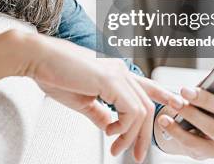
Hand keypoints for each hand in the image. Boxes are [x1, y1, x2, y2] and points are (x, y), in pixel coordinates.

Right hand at [24, 33, 183, 162]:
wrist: (36, 59)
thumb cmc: (52, 74)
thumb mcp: (81, 100)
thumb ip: (98, 113)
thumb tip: (109, 127)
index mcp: (114, 71)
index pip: (146, 85)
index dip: (163, 95)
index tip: (176, 105)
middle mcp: (120, 70)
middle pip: (147, 105)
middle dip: (145, 135)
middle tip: (137, 156)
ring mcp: (117, 73)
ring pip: (142, 111)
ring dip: (131, 135)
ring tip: (116, 147)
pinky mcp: (110, 79)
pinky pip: (131, 111)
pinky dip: (124, 127)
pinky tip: (110, 131)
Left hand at [154, 57, 213, 159]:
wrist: (193, 129)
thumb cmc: (206, 103)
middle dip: (206, 99)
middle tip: (185, 90)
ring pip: (212, 128)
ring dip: (190, 114)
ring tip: (172, 102)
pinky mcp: (210, 152)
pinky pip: (194, 143)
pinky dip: (177, 132)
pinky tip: (164, 120)